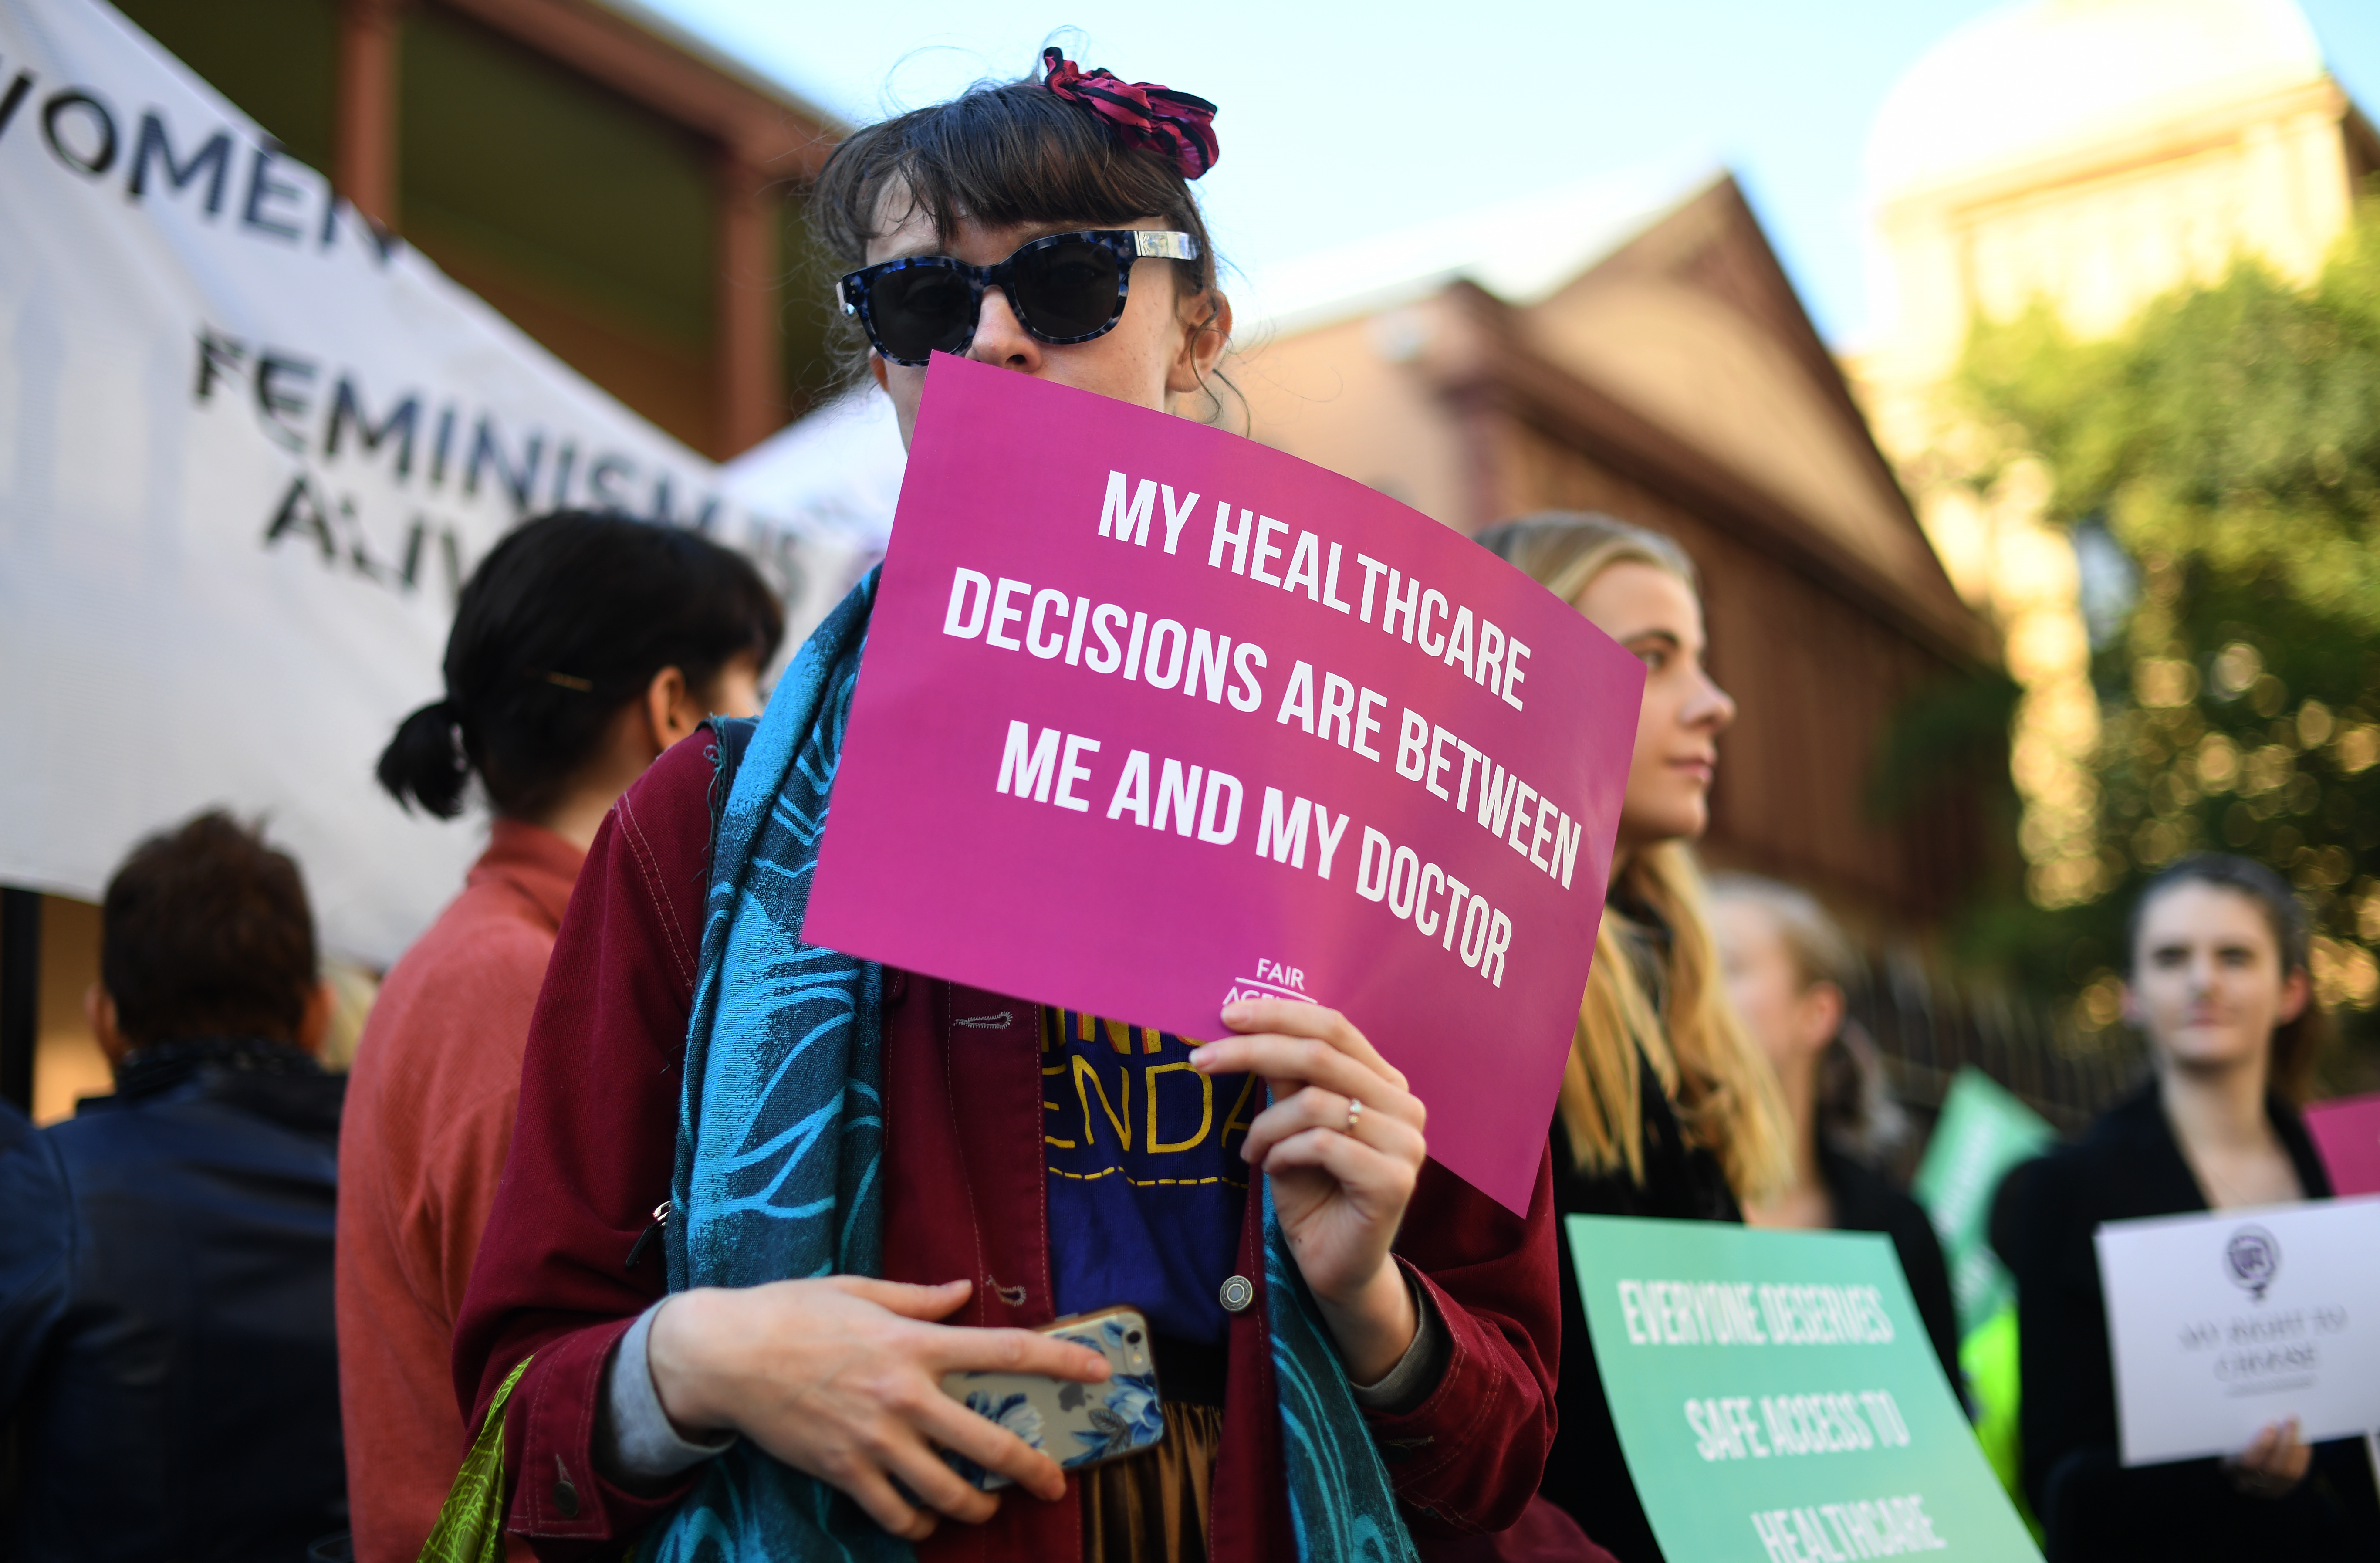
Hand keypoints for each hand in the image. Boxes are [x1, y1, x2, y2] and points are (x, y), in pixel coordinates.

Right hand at [647, 1276, 1109, 1539]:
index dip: (1060, 1361)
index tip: (1100, 1371)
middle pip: (988, 1443)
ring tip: (983, 1505)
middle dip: (1032, 1470)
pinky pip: (896, 1515)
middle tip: (1053, 1483)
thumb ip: (919, 1299)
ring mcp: (874, 1440)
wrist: (725, 1354)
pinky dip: (917, 1524)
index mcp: (914, 1344)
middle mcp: (903, 1396)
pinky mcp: (843, 1472)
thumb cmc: (792, 1312)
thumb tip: (963, 1292)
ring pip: (947, 1493)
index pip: (1004, 1351)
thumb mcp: (860, 1290)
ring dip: (974, 1506)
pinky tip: (924, 1519)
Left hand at [1190, 998, 1426, 1383]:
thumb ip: (1287, 1078)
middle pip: (1322, 1053)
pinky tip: (1273, 1170)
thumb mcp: (1291, 1124)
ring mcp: (1406, 1143)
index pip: (1333, 1027)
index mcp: (1385, 1082)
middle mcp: (1404, 1105)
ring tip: (1251, 1152)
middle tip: (1202, 1059)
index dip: (1278, 1014)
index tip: (1226, 1014)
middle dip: (1253, 1051)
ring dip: (1266, 1125)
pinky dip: (1283, 1153)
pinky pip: (1322, 1144)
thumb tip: (1246, 1027)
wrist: (1335, 1267)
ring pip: (1316, 1101)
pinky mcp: (1394, 1180)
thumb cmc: (1312, 1191)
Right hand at [2222, 1417, 2310, 1498]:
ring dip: (2296, 1449)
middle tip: (2290, 1421)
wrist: (2240, 1467)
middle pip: (2271, 1468)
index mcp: (2229, 1468)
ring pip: (2286, 1474)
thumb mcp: (2230, 1440)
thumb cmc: (2233, 1444)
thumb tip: (2268, 1417)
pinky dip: (2302, 1458)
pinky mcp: (2281, 1490)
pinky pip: (2296, 1476)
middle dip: (2285, 1442)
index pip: (2246, 1461)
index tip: (2271, 1424)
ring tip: (2299, 1429)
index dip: (2262, 1444)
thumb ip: (2243, 1432)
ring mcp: (2265, 1491)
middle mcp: (2246, 1484)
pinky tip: (2304, 1443)